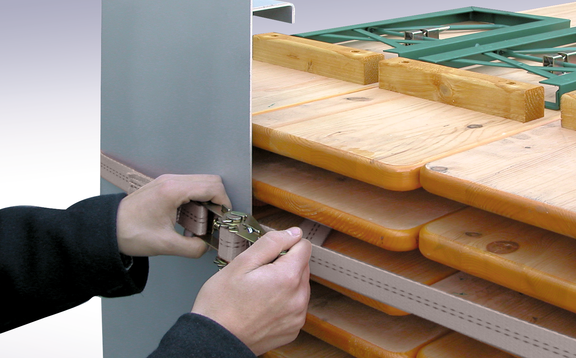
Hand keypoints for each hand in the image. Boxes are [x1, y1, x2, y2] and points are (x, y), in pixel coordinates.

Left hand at [116, 174, 230, 257]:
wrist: (107, 229)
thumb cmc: (130, 233)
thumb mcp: (165, 245)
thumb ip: (192, 247)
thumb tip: (206, 246)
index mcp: (173, 191)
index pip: (212, 187)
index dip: (224, 202)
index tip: (225, 217)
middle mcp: (171, 181)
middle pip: (210, 180)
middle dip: (218, 200)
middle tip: (216, 219)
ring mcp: (167, 181)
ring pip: (201, 181)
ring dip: (208, 199)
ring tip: (203, 220)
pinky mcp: (164, 185)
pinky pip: (190, 186)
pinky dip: (197, 198)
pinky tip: (191, 216)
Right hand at [191, 227, 311, 355]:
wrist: (214, 340)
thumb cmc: (221, 303)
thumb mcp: (241, 263)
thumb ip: (271, 243)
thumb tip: (294, 233)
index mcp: (288, 277)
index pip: (303, 246)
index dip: (285, 245)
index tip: (268, 255)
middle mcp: (299, 298)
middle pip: (302, 266)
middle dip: (284, 264)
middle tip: (257, 275)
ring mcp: (297, 316)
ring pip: (299, 286)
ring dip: (285, 283)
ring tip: (258, 292)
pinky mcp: (293, 329)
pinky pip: (295, 306)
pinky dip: (283, 302)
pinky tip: (262, 306)